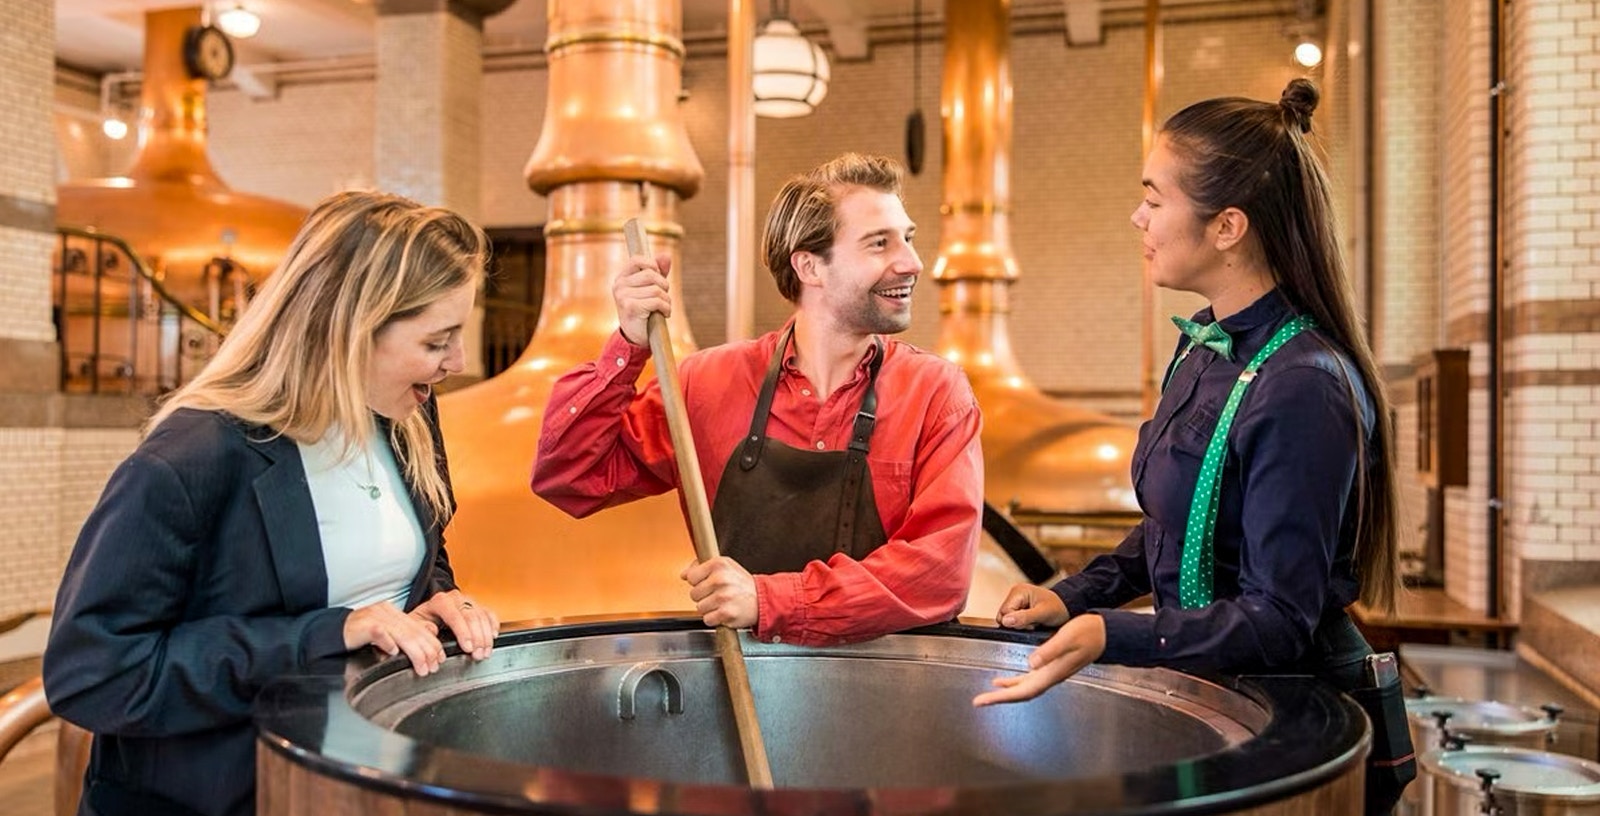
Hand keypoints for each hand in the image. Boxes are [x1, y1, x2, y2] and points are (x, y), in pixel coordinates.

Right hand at [343, 602, 445, 675]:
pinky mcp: (362, 625)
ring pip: (401, 634)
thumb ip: (405, 632)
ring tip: (422, 667)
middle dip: (427, 651)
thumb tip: (432, 631)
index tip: (440, 658)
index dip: (432, 643)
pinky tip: (393, 653)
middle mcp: (386, 611)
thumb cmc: (359, 635)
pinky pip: (378, 633)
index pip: (418, 628)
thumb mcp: (386, 632)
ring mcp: (374, 616)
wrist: (331, 632)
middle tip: (434, 667)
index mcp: (393, 613)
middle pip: (413, 631)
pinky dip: (387, 643)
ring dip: (414, 652)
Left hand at [410, 590, 499, 660]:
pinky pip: (489, 614)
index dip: (463, 632)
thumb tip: (433, 631)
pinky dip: (493, 625)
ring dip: (486, 636)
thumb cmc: (423, 621)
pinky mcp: (478, 606)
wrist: (429, 614)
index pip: (454, 615)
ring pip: (482, 616)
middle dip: (477, 638)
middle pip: (472, 616)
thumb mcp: (416, 625)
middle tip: (478, 654)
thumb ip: (422, 628)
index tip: (468, 648)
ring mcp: (468, 601)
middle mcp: (456, 599)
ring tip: (484, 652)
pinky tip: (493, 637)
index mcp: (440, 601)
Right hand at [613, 252, 672, 345]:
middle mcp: (619, 285)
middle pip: (651, 274)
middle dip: (664, 286)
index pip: (637, 260)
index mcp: (622, 278)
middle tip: (664, 298)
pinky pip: (657, 301)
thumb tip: (666, 255)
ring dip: (666, 300)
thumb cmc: (645, 310)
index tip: (658, 278)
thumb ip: (658, 272)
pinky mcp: (631, 307)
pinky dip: (666, 308)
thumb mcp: (651, 288)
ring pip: (656, 289)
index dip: (652, 265)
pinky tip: (664, 314)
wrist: (636, 337)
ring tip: (663, 308)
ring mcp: (623, 296)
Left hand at [681, 556, 757, 629]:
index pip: (691, 577)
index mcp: (718, 564)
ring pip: (700, 608)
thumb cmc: (742, 584)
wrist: (763, 599)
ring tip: (722, 603)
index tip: (709, 583)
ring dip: (709, 608)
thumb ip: (702, 566)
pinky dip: (715, 618)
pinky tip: (724, 611)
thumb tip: (684, 574)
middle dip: (704, 596)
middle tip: (718, 594)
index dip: (698, 582)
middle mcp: (720, 579)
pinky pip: (708, 619)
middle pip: (694, 594)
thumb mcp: (725, 566)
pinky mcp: (726, 613)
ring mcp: (723, 597)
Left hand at [972, 613, 1105, 706]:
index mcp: (1051, 673)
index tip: (983, 701)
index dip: (1001, 698)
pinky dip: (1015, 682)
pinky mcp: (1051, 667)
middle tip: (978, 702)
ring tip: (988, 695)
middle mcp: (1050, 677)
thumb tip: (1031, 664)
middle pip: (1021, 694)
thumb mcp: (1066, 638)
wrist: (1104, 634)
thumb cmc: (1087, 633)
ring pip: (1024, 688)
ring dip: (1006, 693)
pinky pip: (1029, 680)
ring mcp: (1051, 674)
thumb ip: (1049, 651)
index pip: (1022, 691)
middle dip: (998, 699)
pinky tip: (1006, 681)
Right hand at [994, 583, 1068, 629]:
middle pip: (1004, 615)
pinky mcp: (1018, 606)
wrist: (1066, 608)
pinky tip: (1032, 621)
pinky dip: (1022, 623)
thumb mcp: (1043, 614)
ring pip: (1007, 619)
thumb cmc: (1058, 608)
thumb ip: (1024, 617)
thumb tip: (1006, 621)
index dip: (1016, 622)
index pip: (1005, 612)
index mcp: (1019, 591)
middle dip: (1017, 623)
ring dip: (1020, 624)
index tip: (1031, 624)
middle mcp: (1015, 594)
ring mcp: (1016, 600)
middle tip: (1033, 623)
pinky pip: (1013, 619)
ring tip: (1033, 621)